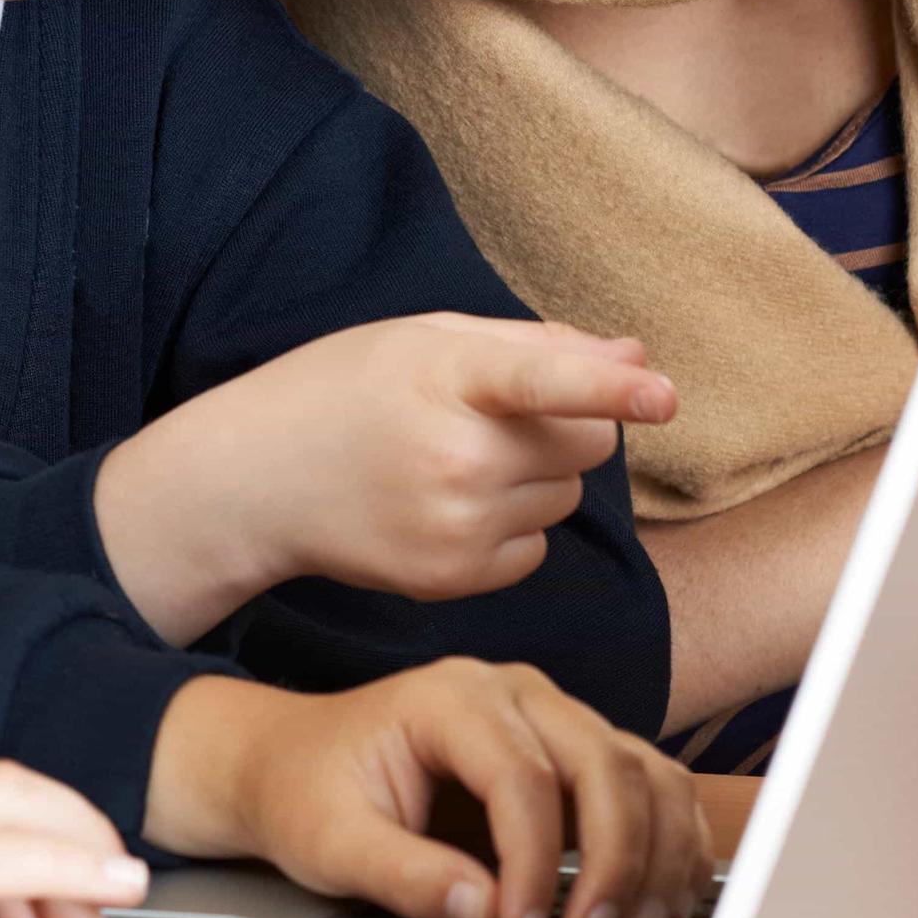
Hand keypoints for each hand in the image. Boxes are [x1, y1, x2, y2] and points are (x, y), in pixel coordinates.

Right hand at [98, 317, 673, 641]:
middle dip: (569, 427)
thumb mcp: (422, 339)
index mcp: (444, 377)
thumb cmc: (342, 389)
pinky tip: (445, 507)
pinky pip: (536, 551)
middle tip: (494, 418)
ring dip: (534, 479)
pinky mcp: (453, 578)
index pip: (543, 381)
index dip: (610, 388)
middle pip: (589, 444)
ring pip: (566, 499)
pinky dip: (510, 530)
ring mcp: (454, 524)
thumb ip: (531, 344)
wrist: (254, 480)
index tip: (664, 396)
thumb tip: (636, 356)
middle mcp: (454, 456)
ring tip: (453, 462)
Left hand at [145, 666, 711, 917]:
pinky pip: (648, 787)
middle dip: (615, 861)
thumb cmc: (308, 791)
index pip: (524, 779)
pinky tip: (657, 903)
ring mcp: (552, 715)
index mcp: (450, 696)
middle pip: (605, 765)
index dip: (535, 867)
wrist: (293, 762)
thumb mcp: (332, 843)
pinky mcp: (573, 752)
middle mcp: (514, 692)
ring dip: (656, 855)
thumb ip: (405, 876)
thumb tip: (484, 914)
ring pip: (643, 772)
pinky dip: (669, 844)